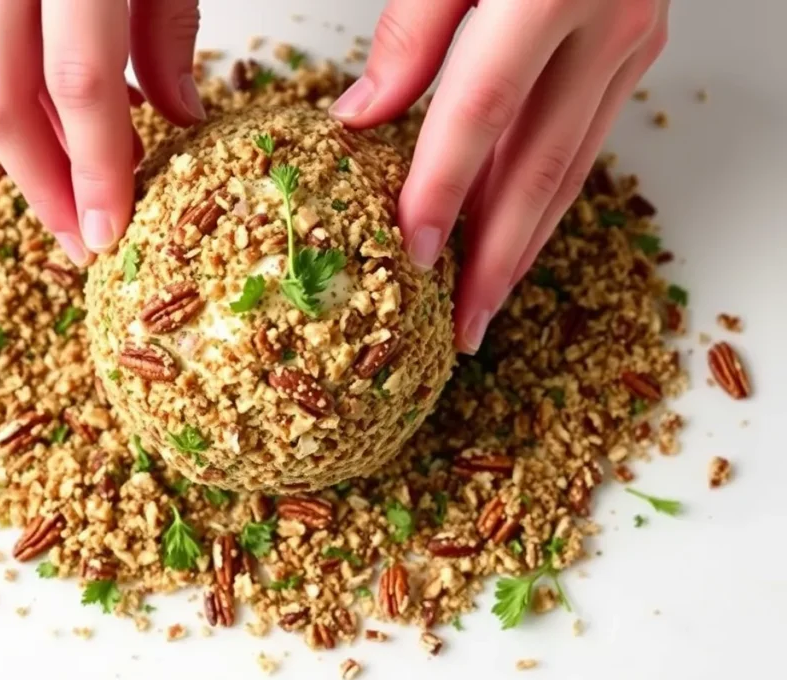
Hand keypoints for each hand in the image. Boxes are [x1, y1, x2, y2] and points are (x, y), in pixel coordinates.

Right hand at [0, 0, 205, 265]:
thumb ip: (169, 28)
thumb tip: (180, 116)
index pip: (78, 83)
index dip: (94, 167)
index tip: (108, 232)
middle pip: (3, 98)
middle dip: (42, 184)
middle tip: (81, 236)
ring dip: (31, 140)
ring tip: (93, 172)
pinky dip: (13, 88)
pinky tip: (65, 111)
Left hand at [331, 0, 668, 352]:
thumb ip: (414, 25)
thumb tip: (365, 116)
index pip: (480, 111)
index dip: (441, 190)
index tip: (406, 259)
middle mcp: (603, 23)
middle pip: (538, 166)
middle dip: (496, 259)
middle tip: (461, 329)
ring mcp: (630, 42)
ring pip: (571, 169)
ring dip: (526, 249)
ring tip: (486, 308)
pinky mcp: (635, 53)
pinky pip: (584, 146)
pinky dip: (547, 203)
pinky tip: (515, 242)